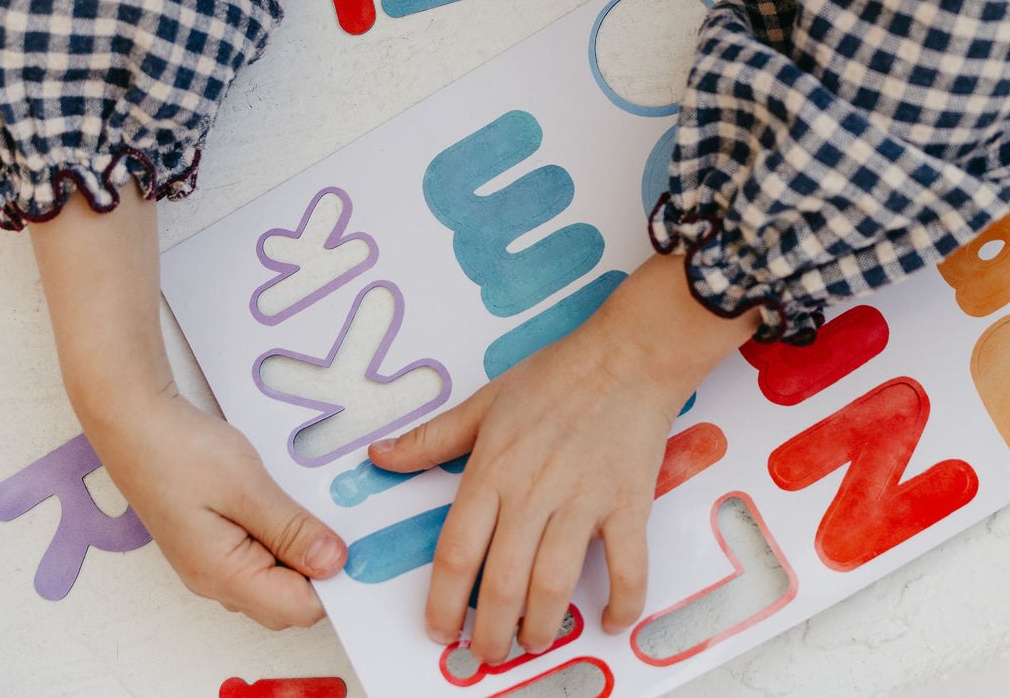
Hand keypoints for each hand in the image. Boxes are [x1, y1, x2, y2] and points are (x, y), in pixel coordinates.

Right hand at [28, 189, 344, 628]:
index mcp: (222, 574)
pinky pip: (259, 557)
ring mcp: (211, 564)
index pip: (296, 609)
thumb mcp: (248, 487)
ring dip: (301, 550)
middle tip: (340, 521)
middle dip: (320, 568)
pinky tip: (290, 507)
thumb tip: (333, 563)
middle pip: (287, 600)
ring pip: (274, 579)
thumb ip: (292, 530)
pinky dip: (282, 538)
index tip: (356, 544)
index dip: (333, 582)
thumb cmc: (181, 450)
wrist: (133, 421)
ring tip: (314, 508)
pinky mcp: (212, 543)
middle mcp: (214, 580)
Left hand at [369, 253, 757, 663]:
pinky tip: (613, 620)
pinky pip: (627, 565)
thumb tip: (381, 456)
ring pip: (554, 583)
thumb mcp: (485, 400)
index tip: (438, 628)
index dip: (442, 601)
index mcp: (493, 470)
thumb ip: (432, 437)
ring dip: (541, 625)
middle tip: (486, 652)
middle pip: (501, 582)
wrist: (628, 356)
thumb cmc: (559, 375)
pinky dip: (622, 601)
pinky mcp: (628, 502)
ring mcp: (583, 500)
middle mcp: (533, 492)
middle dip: (489, 631)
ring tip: (534, 642)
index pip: (456, 552)